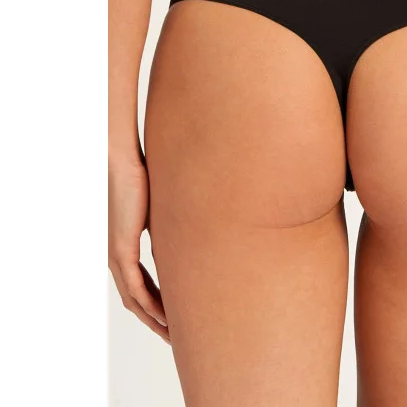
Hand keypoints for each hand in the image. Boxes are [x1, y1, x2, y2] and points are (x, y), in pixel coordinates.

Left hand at [108, 151, 168, 342]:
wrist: (124, 166)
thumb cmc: (143, 182)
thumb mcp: (162, 214)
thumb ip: (171, 232)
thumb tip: (192, 242)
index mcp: (126, 252)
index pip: (142, 288)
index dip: (158, 307)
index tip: (176, 319)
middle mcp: (118, 260)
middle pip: (136, 302)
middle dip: (156, 322)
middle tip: (176, 338)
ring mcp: (117, 258)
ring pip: (135, 301)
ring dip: (153, 320)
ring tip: (173, 334)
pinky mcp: (121, 252)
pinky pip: (135, 288)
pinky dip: (149, 305)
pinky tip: (163, 316)